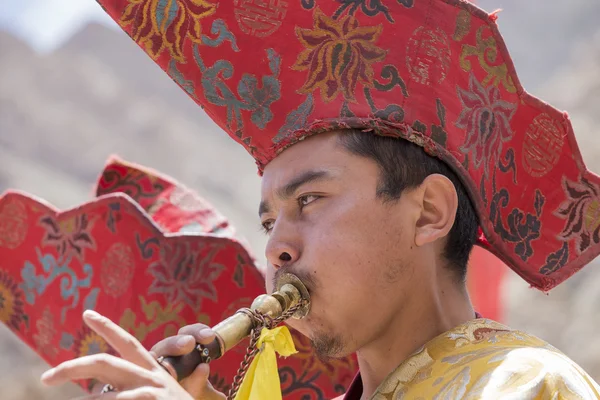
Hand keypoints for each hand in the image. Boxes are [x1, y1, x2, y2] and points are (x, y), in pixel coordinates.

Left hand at [40, 310, 224, 399]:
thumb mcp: (179, 397)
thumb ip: (179, 384)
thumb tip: (199, 368)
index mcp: (153, 373)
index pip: (128, 343)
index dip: (108, 327)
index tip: (87, 314)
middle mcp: (150, 377)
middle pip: (104, 362)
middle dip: (71, 367)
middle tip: (46, 377)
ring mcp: (152, 390)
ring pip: (107, 391)